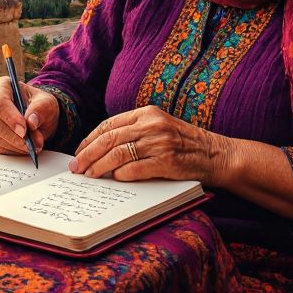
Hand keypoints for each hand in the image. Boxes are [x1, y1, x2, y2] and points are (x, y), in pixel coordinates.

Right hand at [0, 78, 58, 155]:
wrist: (37, 117)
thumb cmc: (39, 105)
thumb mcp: (46, 102)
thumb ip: (40, 109)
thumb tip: (31, 122)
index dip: (10, 116)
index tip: (24, 129)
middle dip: (12, 134)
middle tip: (29, 142)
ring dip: (14, 144)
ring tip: (33, 146)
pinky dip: (13, 150)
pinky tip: (25, 148)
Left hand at [70, 106, 230, 182]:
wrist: (216, 154)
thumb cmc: (184, 143)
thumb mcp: (159, 127)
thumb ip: (134, 131)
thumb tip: (101, 149)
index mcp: (147, 113)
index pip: (109, 125)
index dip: (89, 139)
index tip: (79, 152)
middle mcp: (151, 124)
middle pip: (109, 139)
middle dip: (88, 154)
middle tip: (76, 167)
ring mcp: (159, 142)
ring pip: (117, 154)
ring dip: (99, 167)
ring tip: (89, 175)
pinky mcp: (167, 161)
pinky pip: (135, 168)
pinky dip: (121, 175)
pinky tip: (113, 179)